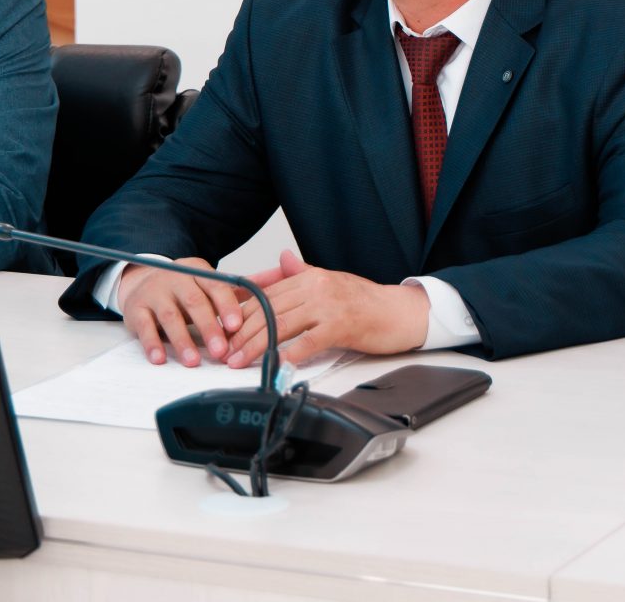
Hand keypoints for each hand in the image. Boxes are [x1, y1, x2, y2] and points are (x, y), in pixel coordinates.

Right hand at [118, 258, 245, 367]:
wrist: (143, 280)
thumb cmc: (185, 288)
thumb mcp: (211, 283)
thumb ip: (243, 286)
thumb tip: (280, 280)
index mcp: (199, 272)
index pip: (216, 287)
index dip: (227, 306)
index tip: (237, 326)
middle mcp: (176, 279)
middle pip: (194, 302)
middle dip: (209, 328)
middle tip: (220, 351)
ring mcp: (154, 293)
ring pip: (169, 316)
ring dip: (182, 340)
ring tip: (193, 362)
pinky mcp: (135, 309)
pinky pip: (143, 327)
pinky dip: (151, 344)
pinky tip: (160, 359)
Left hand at [224, 249, 429, 366]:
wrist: (402, 312)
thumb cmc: (367, 302)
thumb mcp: (330, 283)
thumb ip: (303, 274)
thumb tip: (281, 259)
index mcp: (310, 276)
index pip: (266, 293)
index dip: (241, 312)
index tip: (223, 327)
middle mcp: (316, 286)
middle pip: (268, 309)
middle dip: (241, 331)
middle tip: (224, 350)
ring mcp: (329, 305)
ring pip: (281, 324)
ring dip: (255, 345)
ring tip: (238, 361)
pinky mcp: (341, 325)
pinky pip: (308, 341)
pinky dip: (288, 354)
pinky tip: (274, 364)